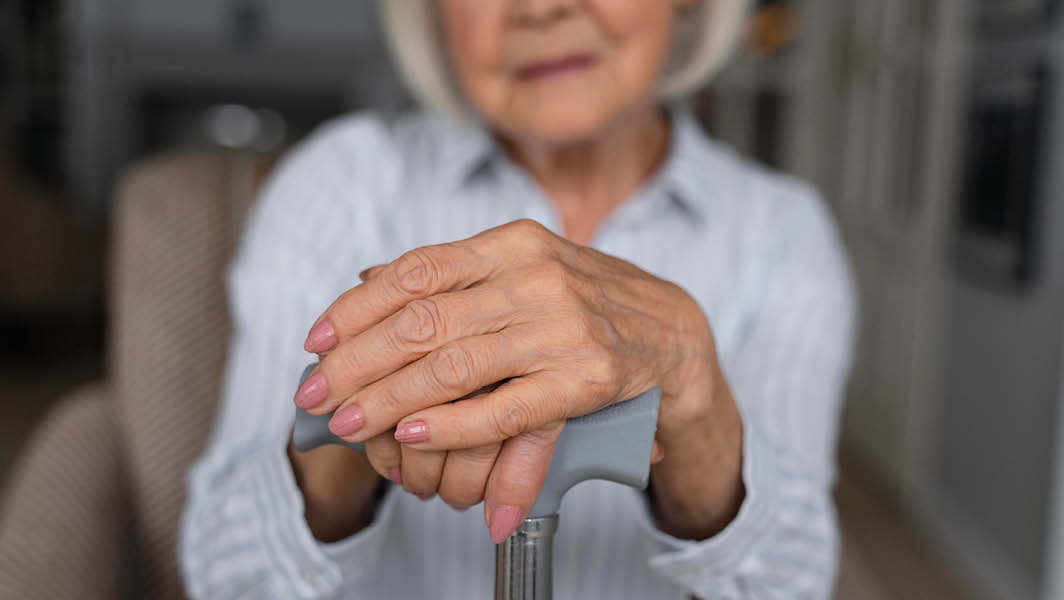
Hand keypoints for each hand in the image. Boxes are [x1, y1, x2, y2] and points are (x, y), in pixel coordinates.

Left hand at [295, 219, 725, 540]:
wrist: (675, 334)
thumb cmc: (587, 302)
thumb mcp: (522, 269)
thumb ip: (452, 275)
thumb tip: (366, 279)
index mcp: (512, 243)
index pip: (416, 271)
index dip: (357, 308)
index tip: (316, 340)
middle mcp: (537, 277)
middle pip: (423, 322)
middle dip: (357, 362)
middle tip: (317, 394)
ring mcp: (565, 326)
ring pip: (454, 366)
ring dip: (390, 401)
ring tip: (349, 424)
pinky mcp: (589, 377)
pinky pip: (506, 408)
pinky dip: (453, 425)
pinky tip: (413, 435)